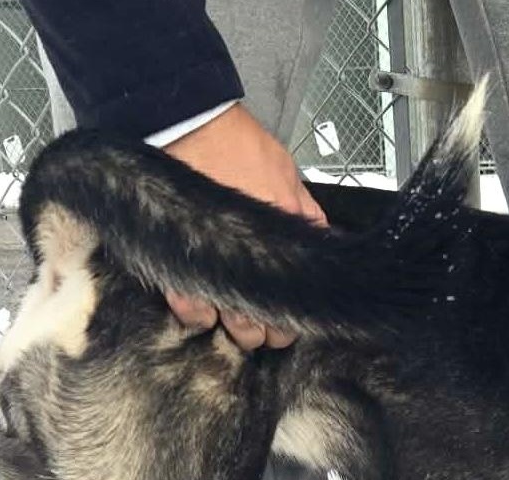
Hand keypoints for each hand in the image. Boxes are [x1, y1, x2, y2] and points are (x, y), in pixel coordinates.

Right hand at [163, 103, 325, 348]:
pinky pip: (193, 314)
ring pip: (238, 330)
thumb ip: (308, 215)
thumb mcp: (290, 176)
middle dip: (269, 330)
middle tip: (263, 318)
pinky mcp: (181, 269)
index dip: (297, 317)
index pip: (304, 307)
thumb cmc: (239, 145)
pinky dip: (200, 315)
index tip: (290, 314)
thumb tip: (327, 245)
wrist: (188, 121)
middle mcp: (258, 265)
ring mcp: (219, 271)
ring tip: (236, 315)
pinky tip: (206, 305)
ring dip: (239, 328)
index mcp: (290, 243)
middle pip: (272, 329)